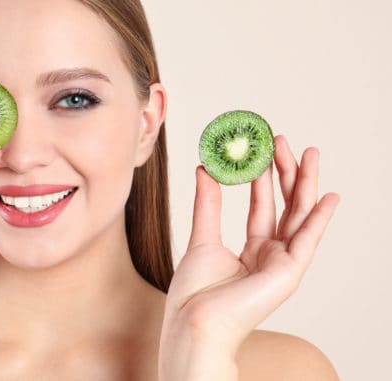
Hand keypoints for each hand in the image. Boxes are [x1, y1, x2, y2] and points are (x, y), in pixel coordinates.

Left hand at [158, 136, 339, 369]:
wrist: (193, 323)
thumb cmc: (194, 293)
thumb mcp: (201, 239)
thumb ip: (208, 205)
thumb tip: (204, 169)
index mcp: (251, 251)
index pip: (263, 207)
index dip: (264, 178)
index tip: (263, 149)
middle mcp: (270, 256)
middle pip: (286, 207)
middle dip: (287, 173)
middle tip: (284, 140)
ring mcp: (282, 265)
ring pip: (299, 217)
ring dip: (305, 185)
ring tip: (308, 153)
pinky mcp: (288, 274)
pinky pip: (306, 241)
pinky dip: (319, 219)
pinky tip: (328, 196)